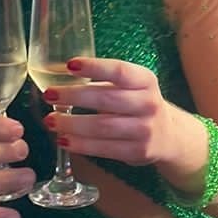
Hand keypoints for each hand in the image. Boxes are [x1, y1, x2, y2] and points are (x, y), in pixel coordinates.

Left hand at [41, 57, 177, 165]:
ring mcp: (145, 130)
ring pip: (103, 127)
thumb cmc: (136, 104)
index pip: (119, 70)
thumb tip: (59, 76)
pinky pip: (104, 148)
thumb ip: (103, 81)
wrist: (167, 135)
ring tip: (50, 121)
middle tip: (49, 95)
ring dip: (72, 124)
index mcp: (145, 80)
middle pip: (106, 99)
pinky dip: (81, 145)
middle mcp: (148, 104)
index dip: (95, 67)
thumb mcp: (130, 86)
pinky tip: (63, 140)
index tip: (70, 65)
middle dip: (74, 96)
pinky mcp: (137, 152)